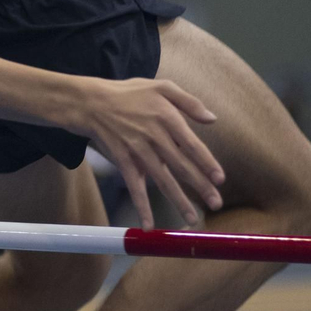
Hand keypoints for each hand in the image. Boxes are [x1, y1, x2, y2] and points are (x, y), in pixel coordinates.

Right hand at [66, 77, 224, 228]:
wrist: (91, 103)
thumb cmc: (128, 94)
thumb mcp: (162, 87)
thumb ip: (190, 102)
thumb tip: (213, 120)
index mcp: (167, 117)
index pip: (192, 145)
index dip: (206, 163)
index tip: (220, 179)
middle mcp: (155, 136)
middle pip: (181, 166)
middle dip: (200, 186)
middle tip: (216, 203)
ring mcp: (137, 150)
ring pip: (162, 180)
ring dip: (178, 200)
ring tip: (192, 218)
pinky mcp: (123, 161)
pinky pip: (134, 187)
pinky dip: (141, 206)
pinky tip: (148, 224)